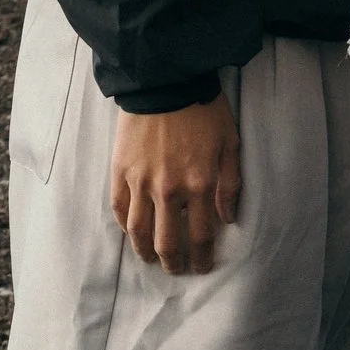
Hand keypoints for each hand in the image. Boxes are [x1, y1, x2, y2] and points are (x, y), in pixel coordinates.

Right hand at [110, 94, 241, 274]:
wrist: (166, 80)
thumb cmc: (204, 109)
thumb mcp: (229, 142)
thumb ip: (229, 184)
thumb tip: (227, 218)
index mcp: (199, 184)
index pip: (201, 235)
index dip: (202, 256)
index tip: (202, 266)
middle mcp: (168, 190)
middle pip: (167, 241)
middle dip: (173, 262)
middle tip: (176, 269)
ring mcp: (141, 182)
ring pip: (139, 232)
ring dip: (145, 252)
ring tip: (151, 259)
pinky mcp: (120, 171)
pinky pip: (119, 209)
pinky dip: (125, 226)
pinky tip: (132, 233)